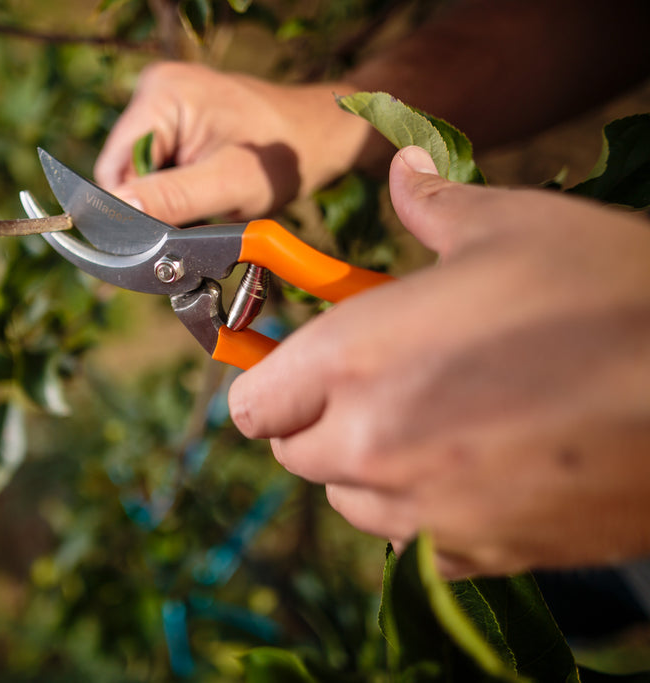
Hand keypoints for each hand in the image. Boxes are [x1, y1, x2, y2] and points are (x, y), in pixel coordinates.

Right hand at [94, 62, 372, 224]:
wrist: (321, 140)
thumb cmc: (283, 158)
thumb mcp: (228, 184)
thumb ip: (172, 199)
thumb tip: (117, 213)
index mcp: (161, 94)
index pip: (113, 170)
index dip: (131, 211)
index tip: (163, 237)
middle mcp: (154, 91)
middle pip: (124, 174)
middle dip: (152, 207)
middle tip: (194, 224)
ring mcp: (163, 105)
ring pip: (138, 177)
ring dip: (165, 203)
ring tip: (204, 209)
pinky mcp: (174, 124)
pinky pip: (156, 171)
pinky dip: (175, 193)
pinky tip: (203, 196)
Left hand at [229, 146, 649, 577]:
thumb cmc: (611, 293)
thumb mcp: (515, 226)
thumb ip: (433, 207)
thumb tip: (405, 174)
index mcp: (354, 360)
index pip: (252, 404)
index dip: (272, 383)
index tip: (299, 369)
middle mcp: (370, 447)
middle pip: (294, 455)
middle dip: (318, 422)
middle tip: (372, 386)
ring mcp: (424, 512)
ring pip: (348, 503)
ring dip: (366, 470)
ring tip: (428, 424)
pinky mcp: (481, 557)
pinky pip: (414, 545)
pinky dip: (425, 514)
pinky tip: (475, 471)